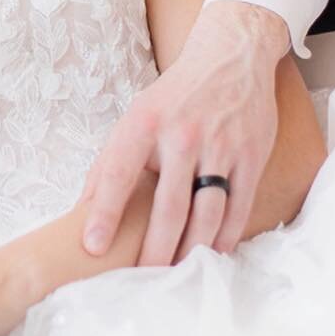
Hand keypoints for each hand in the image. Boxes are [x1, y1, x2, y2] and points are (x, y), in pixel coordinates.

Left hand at [81, 0, 287, 264]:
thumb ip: (111, 162)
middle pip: (168, 205)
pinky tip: (211, 254)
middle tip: (142, 279)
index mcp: (145, 122)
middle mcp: (183, 134)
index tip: (93, 247)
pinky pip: (238, 207)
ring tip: (176, 274)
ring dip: (191, 250)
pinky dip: (225, 237)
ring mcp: (221, 145)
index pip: (119, 172)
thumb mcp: (136, 115)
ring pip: (207, 213)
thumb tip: (82, 209)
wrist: (231, 56)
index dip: (105, 212)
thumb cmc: (175, 96)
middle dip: (154, 249)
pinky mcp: (252, 155)